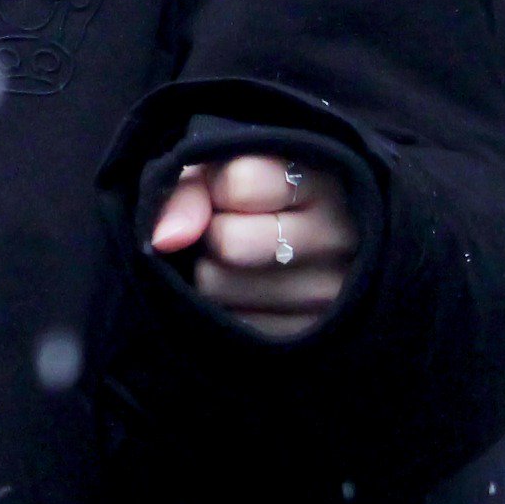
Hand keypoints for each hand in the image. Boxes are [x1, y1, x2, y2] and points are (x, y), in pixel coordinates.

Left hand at [150, 153, 357, 341]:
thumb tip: (164, 240)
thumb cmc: (246, 190)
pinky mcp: (312, 334)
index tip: (226, 190)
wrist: (292, 233)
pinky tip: (246, 288)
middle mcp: (340, 238)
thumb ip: (187, 192)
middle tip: (227, 225)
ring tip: (236, 257)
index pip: (240, 185)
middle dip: (210, 233)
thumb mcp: (217, 170)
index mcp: (323, 180)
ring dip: (210, 271)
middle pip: (230, 244)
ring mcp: (333, 293)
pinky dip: (223, 306)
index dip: (215, 187)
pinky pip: (230, 323)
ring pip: (220, 287)